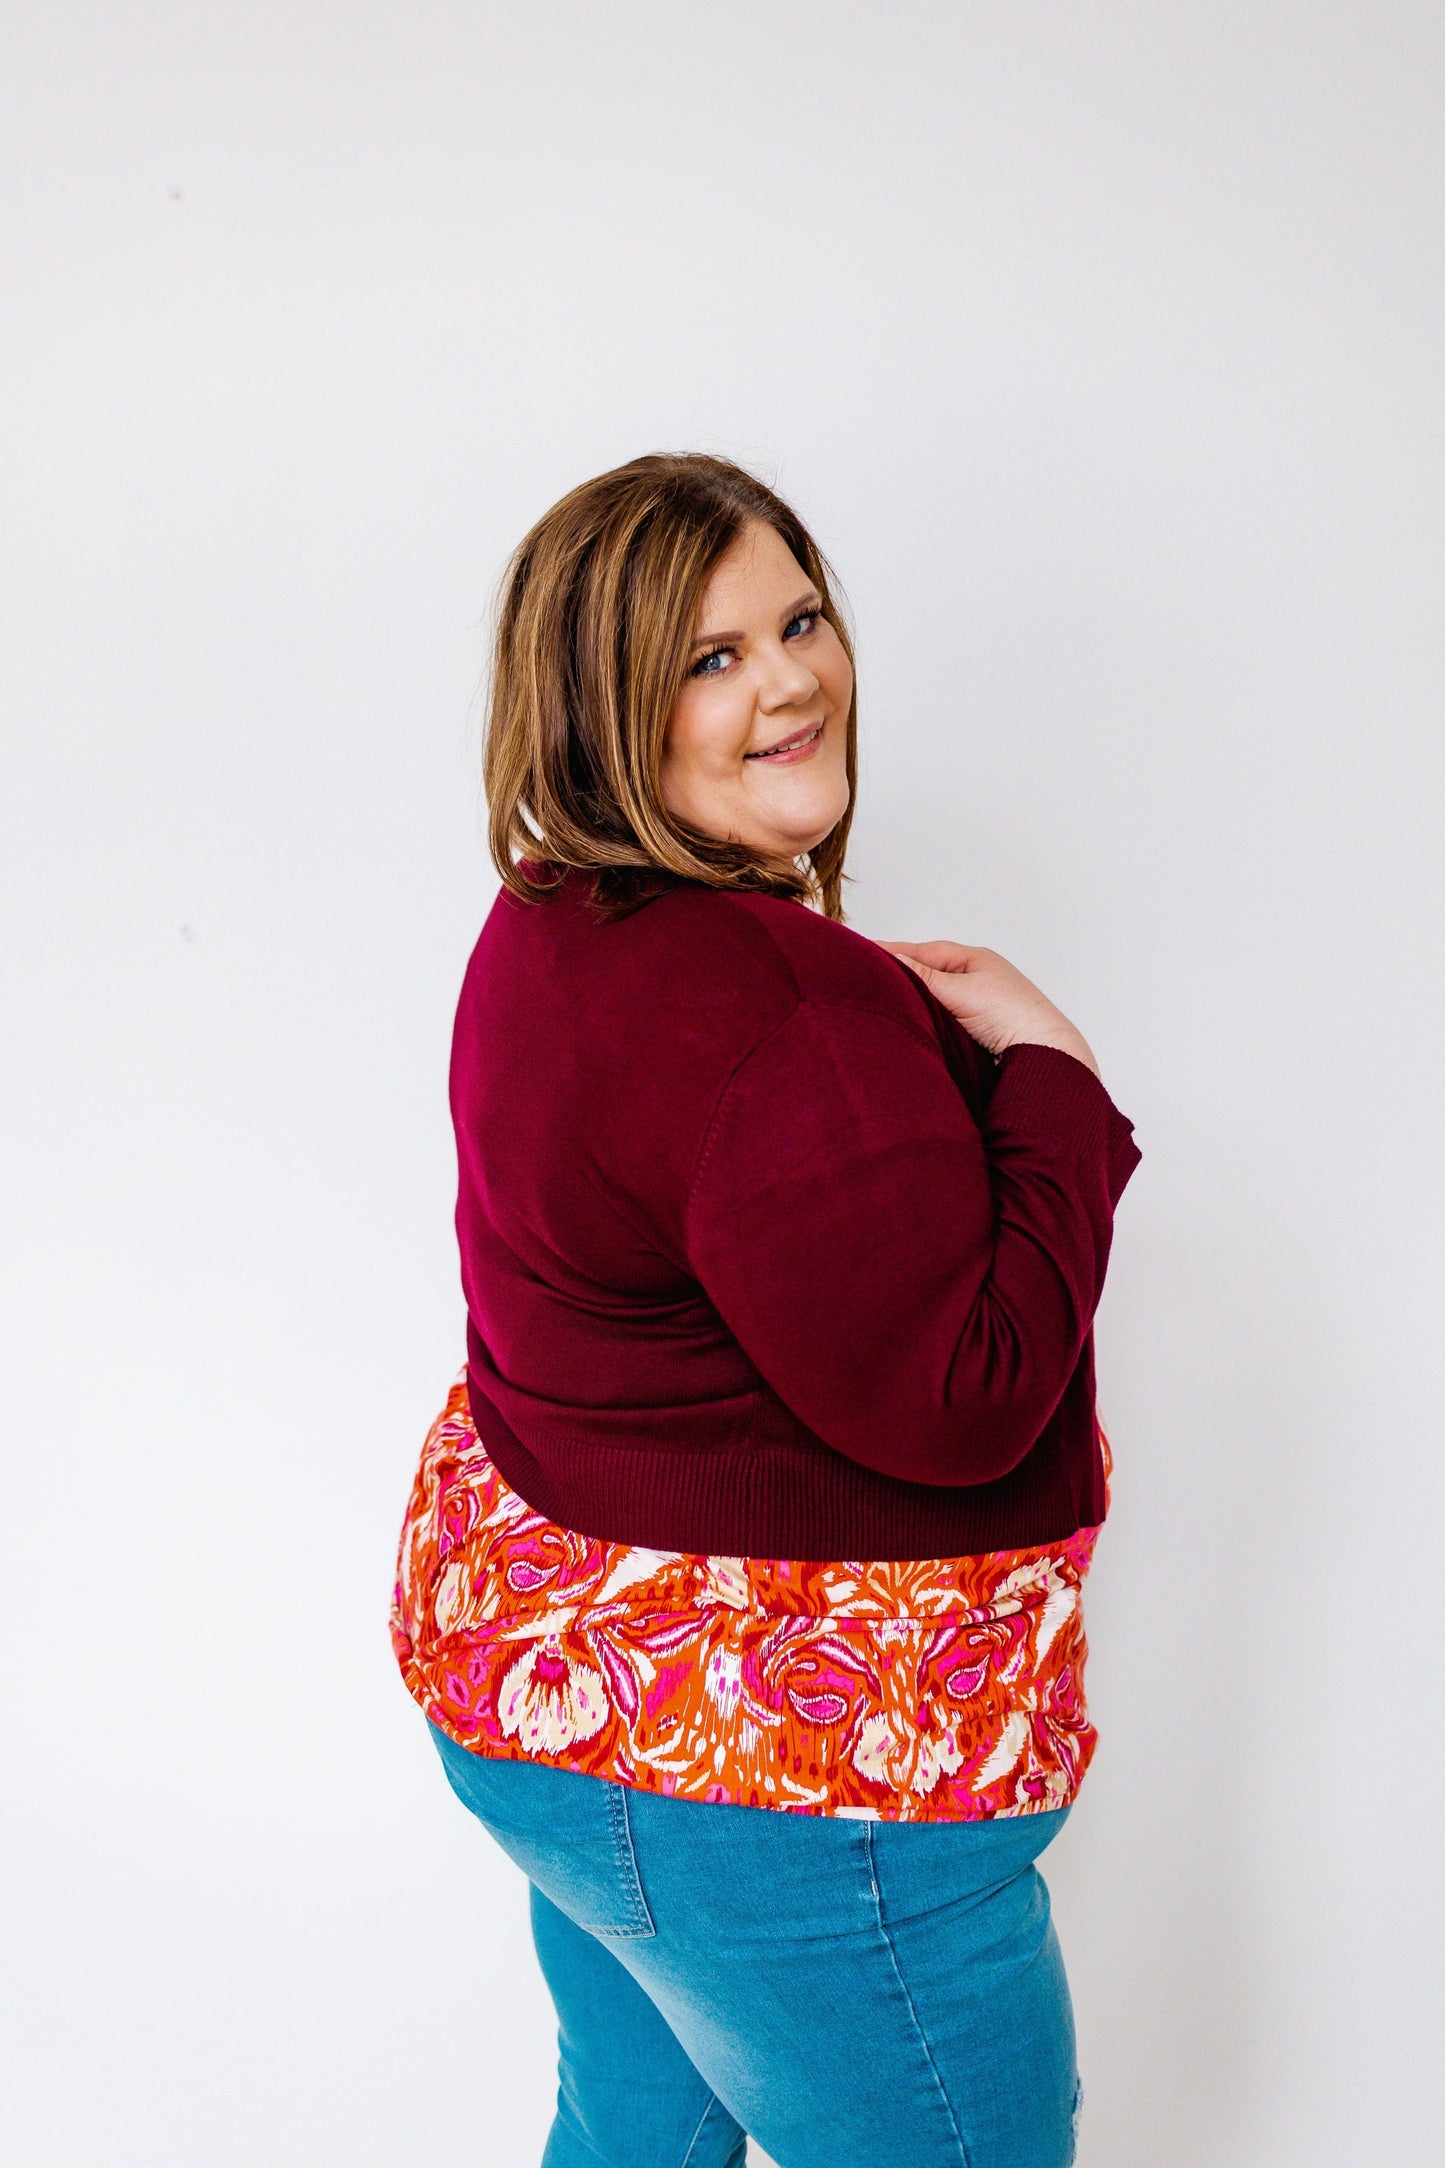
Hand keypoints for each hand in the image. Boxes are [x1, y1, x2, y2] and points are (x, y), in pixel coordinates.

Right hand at [878, 940, 1100, 1078]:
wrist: (1045, 1054)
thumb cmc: (1012, 1015)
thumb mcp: (959, 990)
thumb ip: (923, 977)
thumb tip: (893, 960)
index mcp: (975, 959)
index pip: (924, 951)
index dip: (893, 952)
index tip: (862, 951)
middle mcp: (976, 978)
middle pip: (928, 973)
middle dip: (900, 975)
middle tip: (866, 977)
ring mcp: (978, 1004)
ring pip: (935, 998)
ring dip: (914, 1000)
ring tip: (883, 1001)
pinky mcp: (978, 1030)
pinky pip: (943, 1018)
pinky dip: (927, 1019)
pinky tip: (912, 1025)